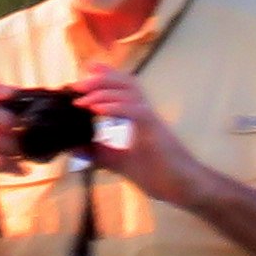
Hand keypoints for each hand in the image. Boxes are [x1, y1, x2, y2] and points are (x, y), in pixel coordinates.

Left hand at [71, 66, 210, 206]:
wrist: (180, 186)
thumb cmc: (156, 173)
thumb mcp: (118, 162)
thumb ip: (98, 153)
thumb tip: (75, 148)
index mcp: (139, 117)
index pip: (123, 89)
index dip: (107, 76)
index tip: (88, 69)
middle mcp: (146, 113)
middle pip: (126, 83)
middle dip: (101, 78)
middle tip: (76, 83)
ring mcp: (151, 120)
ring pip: (129, 93)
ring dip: (103, 91)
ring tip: (82, 94)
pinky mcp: (154, 130)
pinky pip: (134, 111)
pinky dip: (114, 107)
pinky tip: (97, 109)